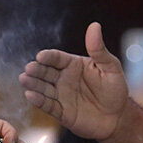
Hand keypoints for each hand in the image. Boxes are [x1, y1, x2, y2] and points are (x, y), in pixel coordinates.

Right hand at [18, 22, 129, 141]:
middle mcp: (63, 78)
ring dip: (33, 84)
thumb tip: (95, 25)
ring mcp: (61, 95)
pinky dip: (38, 101)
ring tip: (24, 79)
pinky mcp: (61, 112)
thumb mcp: (110, 67)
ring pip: (43, 88)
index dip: (49, 57)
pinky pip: (48, 105)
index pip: (57, 58)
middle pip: (46, 72)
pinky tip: (30, 95)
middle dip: (36, 70)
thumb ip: (99, 49)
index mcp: (73, 65)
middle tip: (29, 68)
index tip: (41, 56)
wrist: (118, 117)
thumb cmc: (115, 89)